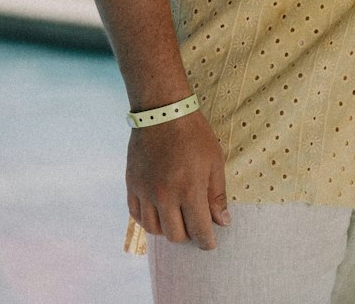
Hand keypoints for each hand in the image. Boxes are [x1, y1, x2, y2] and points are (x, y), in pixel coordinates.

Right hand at [127, 110, 229, 249]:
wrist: (162, 111)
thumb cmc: (194, 134)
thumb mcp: (214, 161)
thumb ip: (217, 194)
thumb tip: (222, 221)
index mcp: (189, 190)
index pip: (198, 231)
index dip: (207, 241)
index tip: (210, 242)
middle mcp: (165, 196)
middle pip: (175, 235)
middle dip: (188, 235)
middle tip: (194, 224)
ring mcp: (145, 192)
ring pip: (154, 229)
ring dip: (168, 228)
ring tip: (176, 216)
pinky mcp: (132, 185)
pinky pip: (137, 216)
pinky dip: (148, 219)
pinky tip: (158, 210)